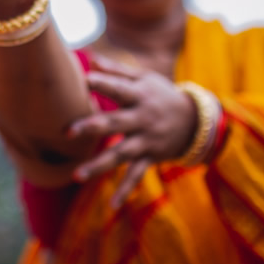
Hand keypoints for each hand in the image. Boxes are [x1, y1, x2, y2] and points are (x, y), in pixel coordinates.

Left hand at [65, 56, 197, 207]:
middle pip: (114, 122)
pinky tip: (112, 205)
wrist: (197, 121)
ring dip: (98, 165)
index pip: (118, 87)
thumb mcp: (145, 78)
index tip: (83, 79)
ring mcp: (146, 140)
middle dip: (91, 127)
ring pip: (120, 154)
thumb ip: (117, 70)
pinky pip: (136, 176)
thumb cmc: (161, 94)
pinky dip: (125, 191)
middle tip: (67, 131)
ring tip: (75, 175)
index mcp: (140, 95)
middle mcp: (142, 118)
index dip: (102, 82)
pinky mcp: (150, 157)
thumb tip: (90, 58)